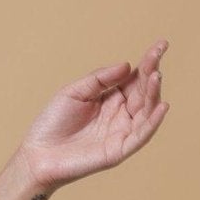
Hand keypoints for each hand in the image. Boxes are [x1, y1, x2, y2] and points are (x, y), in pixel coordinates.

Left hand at [17, 39, 168, 192]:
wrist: (38, 154)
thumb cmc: (53, 123)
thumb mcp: (74, 92)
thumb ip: (100, 79)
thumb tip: (127, 66)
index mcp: (111, 97)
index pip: (135, 77)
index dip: (149, 62)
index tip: (161, 45)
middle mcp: (121, 114)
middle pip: (143, 92)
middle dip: (151, 75)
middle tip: (156, 60)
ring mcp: (121, 132)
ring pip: (146, 112)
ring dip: (154, 94)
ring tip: (156, 77)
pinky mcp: (119, 150)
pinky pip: (141, 136)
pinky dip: (153, 122)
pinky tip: (162, 106)